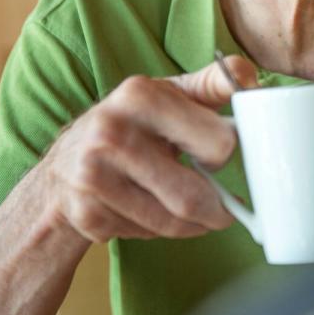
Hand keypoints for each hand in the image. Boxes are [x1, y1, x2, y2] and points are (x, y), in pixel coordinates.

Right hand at [37, 55, 256, 242]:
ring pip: (172, 221)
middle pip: (193, 195)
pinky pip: (147, 234)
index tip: (221, 157)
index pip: (218, 143)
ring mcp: (93, 176)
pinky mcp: (87, 213)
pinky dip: (161, 231)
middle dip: (218, 208)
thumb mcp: (169, 94)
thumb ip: (213, 84)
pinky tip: (155, 213)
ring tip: (198, 214)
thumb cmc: (132, 124)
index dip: (226, 154)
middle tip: (226, 208)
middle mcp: (111, 133)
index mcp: (140, 95)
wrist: (63, 167)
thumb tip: (251, 80)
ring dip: (194, 224)